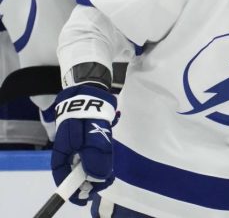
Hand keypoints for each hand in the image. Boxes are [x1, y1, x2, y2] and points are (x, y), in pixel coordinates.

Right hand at [51, 84, 116, 204]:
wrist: (93, 88)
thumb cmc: (88, 112)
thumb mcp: (91, 136)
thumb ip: (94, 157)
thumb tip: (98, 177)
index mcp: (62, 151)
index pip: (62, 175)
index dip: (72, 188)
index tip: (86, 196)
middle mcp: (69, 149)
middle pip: (76, 170)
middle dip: (90, 179)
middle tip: (106, 181)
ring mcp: (79, 142)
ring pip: (87, 161)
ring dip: (98, 168)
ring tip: (110, 173)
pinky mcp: (90, 135)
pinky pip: (95, 152)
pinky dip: (102, 157)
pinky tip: (110, 157)